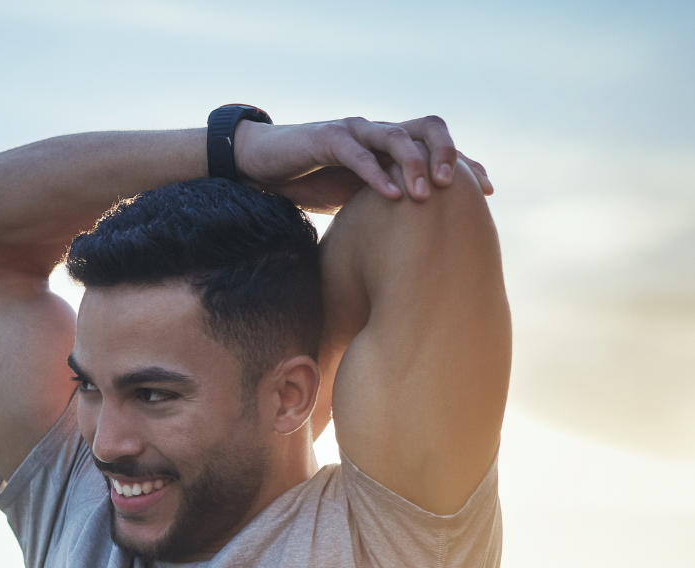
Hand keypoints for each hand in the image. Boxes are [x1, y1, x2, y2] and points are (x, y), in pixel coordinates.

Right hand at [233, 115, 492, 211]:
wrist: (263, 167)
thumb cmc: (309, 184)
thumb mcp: (355, 201)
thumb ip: (383, 212)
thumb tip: (411, 254)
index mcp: (389, 147)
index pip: (438, 148)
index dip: (467, 164)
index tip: (489, 192)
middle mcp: (378, 133)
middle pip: (428, 128)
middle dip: (448, 155)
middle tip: (457, 188)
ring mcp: (355, 131)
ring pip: (396, 136)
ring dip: (414, 164)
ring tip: (425, 194)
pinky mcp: (327, 137)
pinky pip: (358, 152)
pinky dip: (376, 173)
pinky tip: (391, 195)